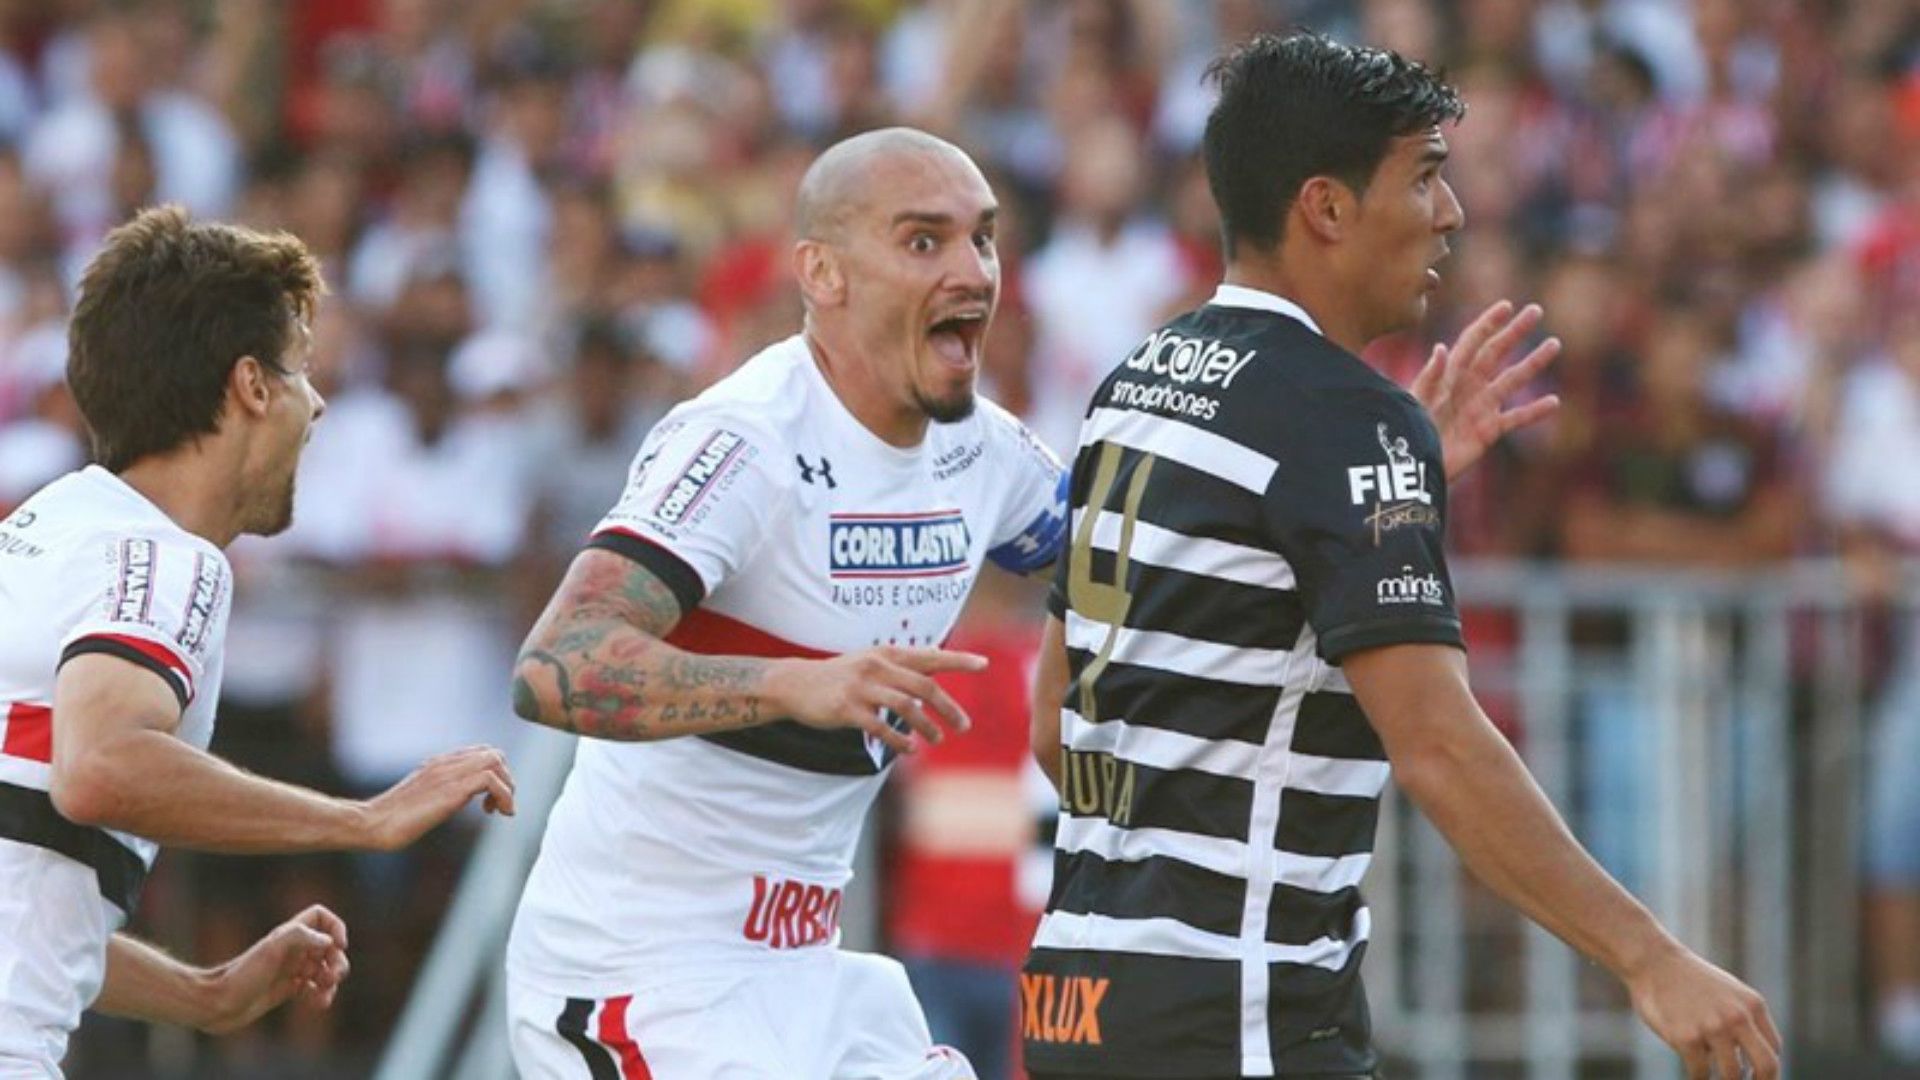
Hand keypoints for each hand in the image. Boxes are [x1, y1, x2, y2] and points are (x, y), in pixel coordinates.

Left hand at [201, 905, 349, 1034]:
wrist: (218, 1004)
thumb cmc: (242, 975)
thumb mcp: (271, 950)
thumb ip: (300, 936)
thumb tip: (329, 942)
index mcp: (290, 935)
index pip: (320, 917)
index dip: (335, 927)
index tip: (337, 945)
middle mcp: (292, 950)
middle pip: (329, 947)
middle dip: (338, 961)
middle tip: (334, 976)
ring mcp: (290, 970)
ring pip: (324, 969)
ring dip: (331, 981)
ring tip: (325, 993)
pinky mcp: (286, 990)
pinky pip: (314, 989)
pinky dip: (321, 995)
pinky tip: (318, 1003)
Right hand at [358, 745, 515, 851]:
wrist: (372, 824)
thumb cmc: (391, 820)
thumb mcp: (421, 799)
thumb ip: (440, 792)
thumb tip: (457, 799)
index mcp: (437, 763)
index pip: (480, 752)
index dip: (494, 774)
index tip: (488, 802)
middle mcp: (444, 763)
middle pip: (493, 753)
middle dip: (505, 779)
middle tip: (498, 806)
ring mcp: (447, 773)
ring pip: (495, 760)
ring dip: (507, 787)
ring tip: (501, 810)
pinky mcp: (450, 790)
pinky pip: (490, 780)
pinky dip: (503, 795)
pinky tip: (496, 813)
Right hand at [769, 647, 986, 754]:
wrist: (795, 684)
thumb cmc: (839, 676)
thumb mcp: (871, 661)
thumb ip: (901, 665)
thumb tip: (936, 663)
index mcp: (886, 654)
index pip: (929, 656)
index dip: (958, 660)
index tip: (984, 664)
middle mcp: (877, 666)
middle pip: (924, 686)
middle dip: (948, 708)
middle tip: (964, 726)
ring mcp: (862, 688)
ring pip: (906, 708)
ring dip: (927, 726)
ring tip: (938, 739)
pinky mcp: (847, 709)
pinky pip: (881, 728)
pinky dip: (900, 741)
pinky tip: (911, 749)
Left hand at [1410, 300, 1561, 480]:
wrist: (1413, 466)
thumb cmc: (1408, 431)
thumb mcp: (1415, 401)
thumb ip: (1429, 377)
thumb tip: (1441, 348)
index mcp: (1449, 374)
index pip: (1471, 342)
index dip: (1487, 324)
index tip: (1506, 306)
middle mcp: (1469, 386)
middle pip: (1496, 353)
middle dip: (1515, 332)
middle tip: (1536, 311)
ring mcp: (1481, 407)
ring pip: (1512, 379)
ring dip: (1533, 362)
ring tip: (1554, 344)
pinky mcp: (1489, 431)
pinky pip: (1516, 418)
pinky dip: (1534, 412)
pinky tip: (1554, 402)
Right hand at [1625, 941, 1780, 1077]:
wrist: (1653, 960)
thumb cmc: (1688, 980)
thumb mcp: (1728, 993)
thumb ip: (1743, 1020)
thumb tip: (1748, 1061)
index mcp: (1753, 1005)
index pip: (1773, 1049)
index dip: (1766, 1069)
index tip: (1751, 1077)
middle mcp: (1738, 1017)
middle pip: (1767, 1067)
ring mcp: (1713, 1028)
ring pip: (1731, 1075)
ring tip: (1711, 1079)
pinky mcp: (1687, 1037)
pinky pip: (1701, 1074)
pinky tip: (1695, 1077)